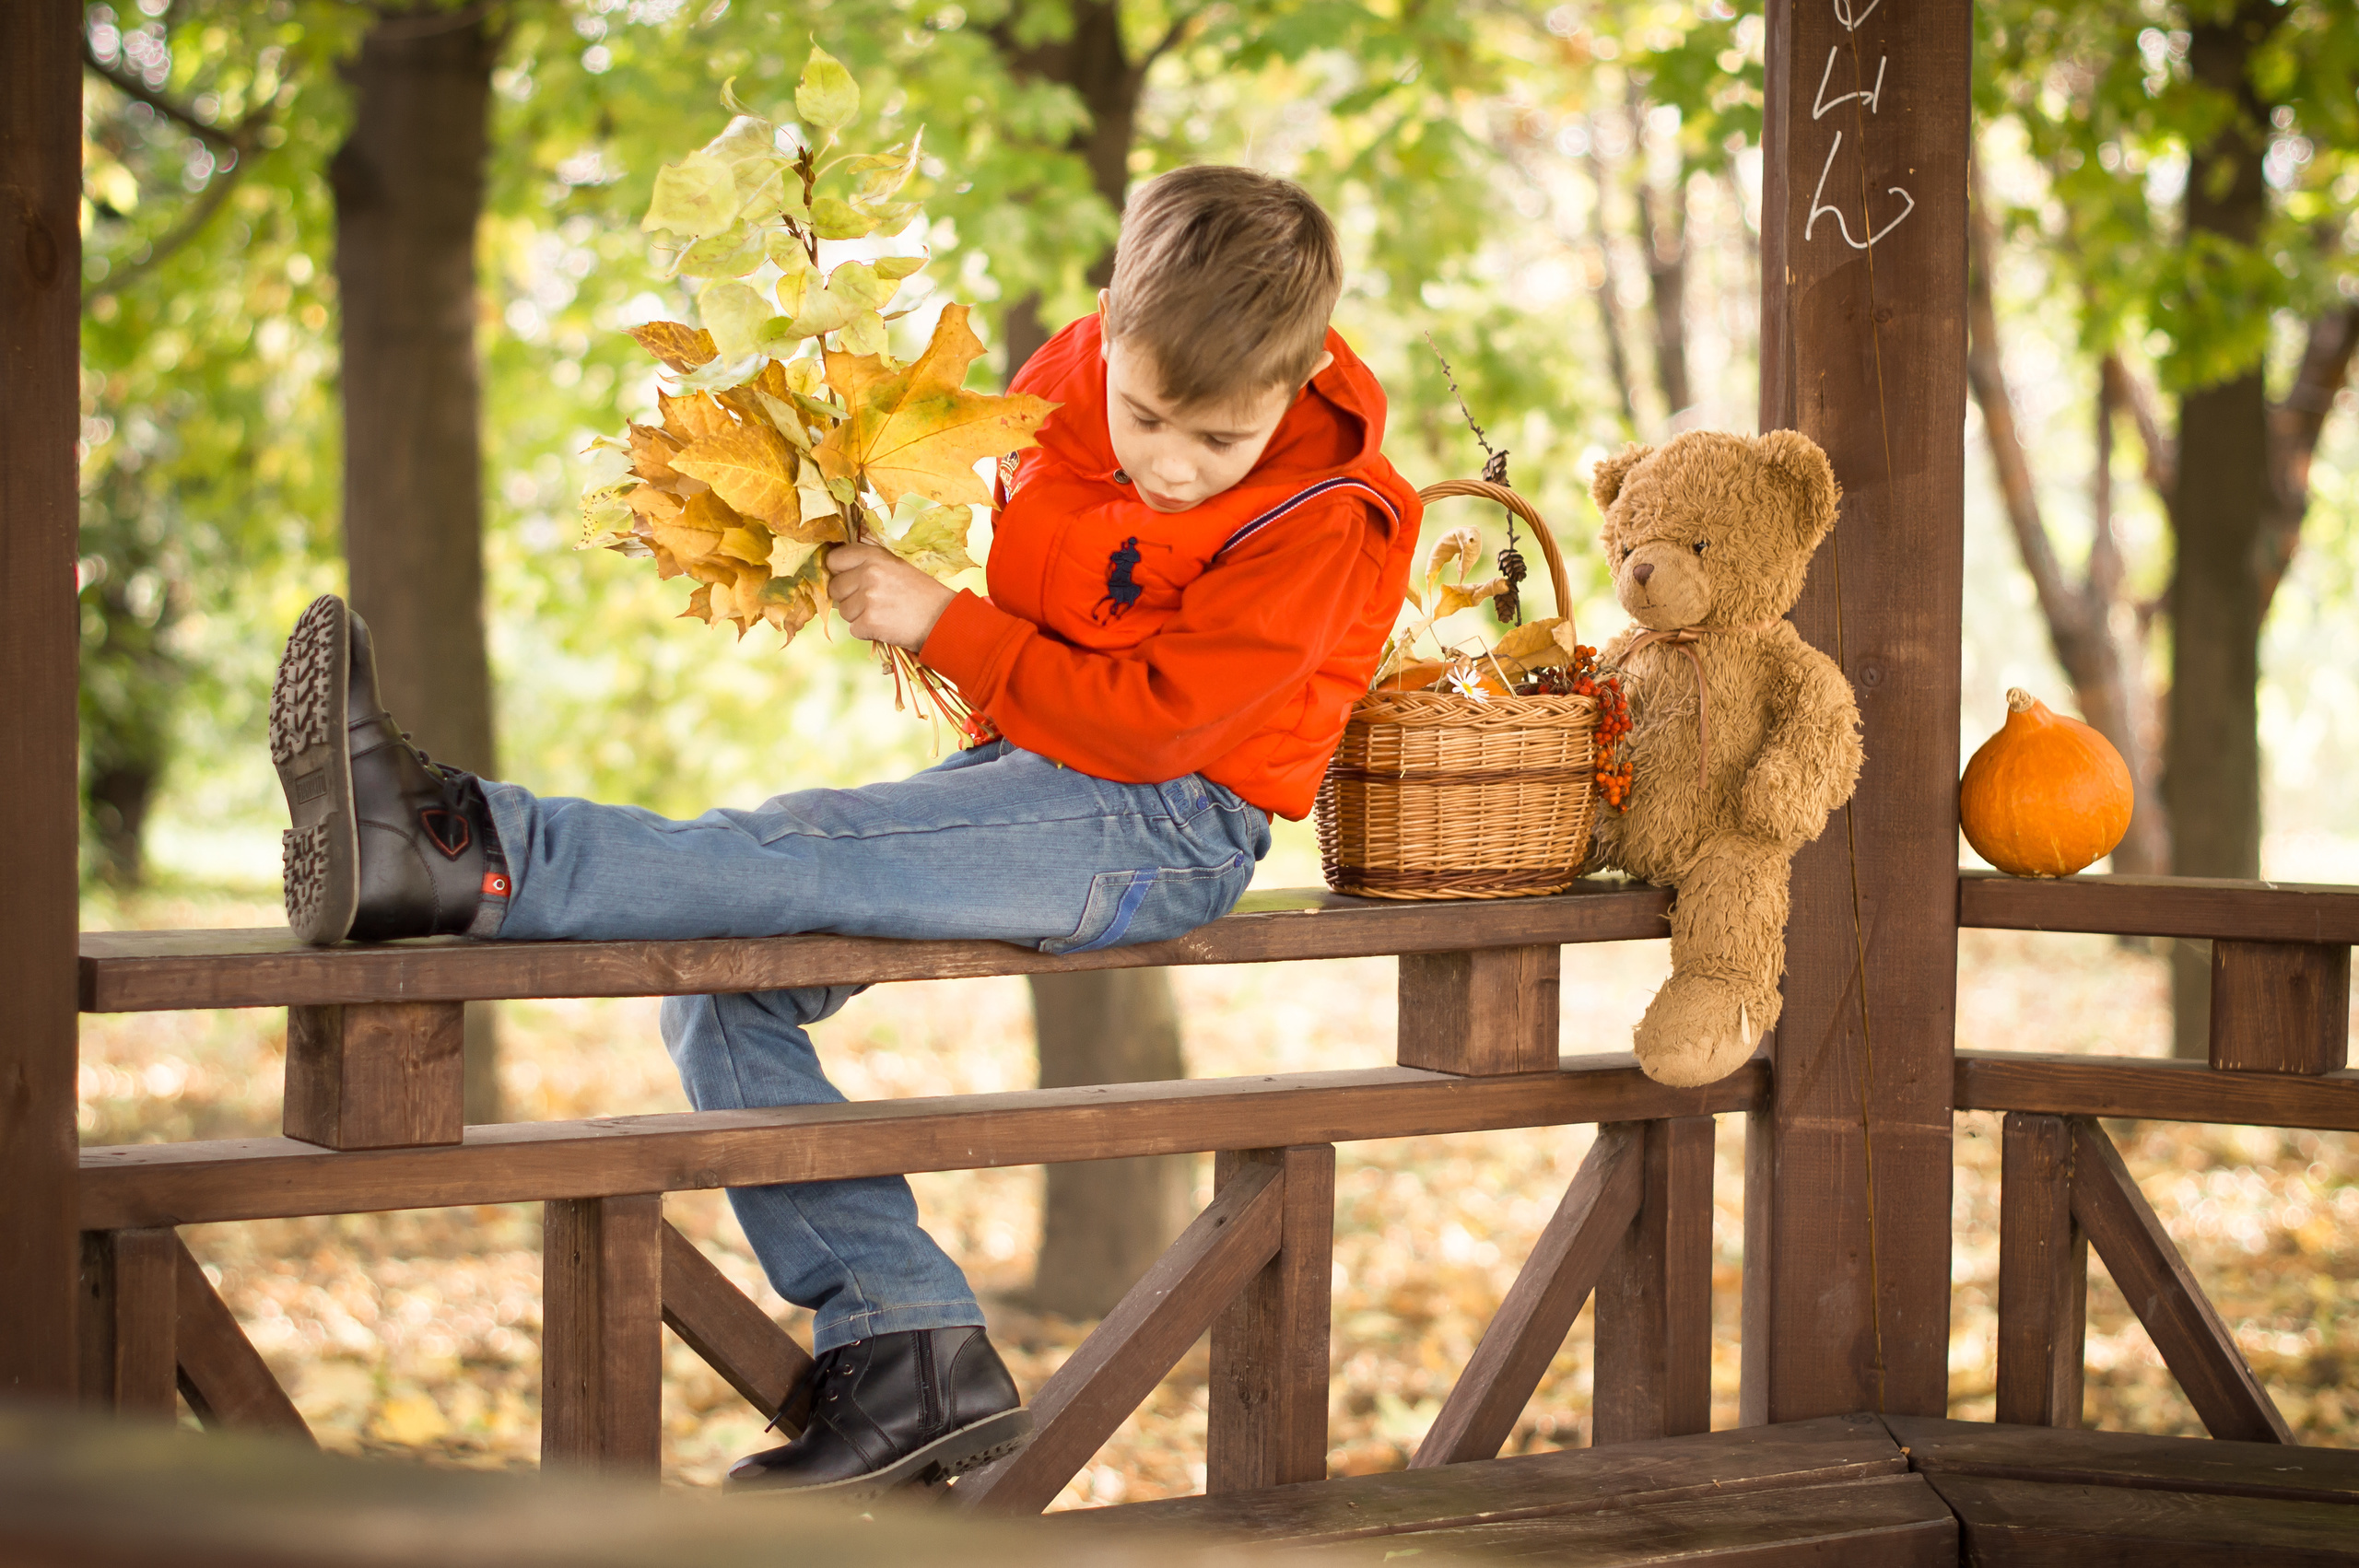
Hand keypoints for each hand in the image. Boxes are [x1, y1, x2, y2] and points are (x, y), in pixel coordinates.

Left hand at [827, 543, 956, 650]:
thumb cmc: (922, 593)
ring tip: (882, 613)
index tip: (849, 579)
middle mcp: (868, 574)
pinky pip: (853, 629)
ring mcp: (868, 598)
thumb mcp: (896, 565)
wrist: (943, 619)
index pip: (834, 559)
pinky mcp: (869, 622)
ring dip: (858, 616)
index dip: (838, 571)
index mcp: (874, 556)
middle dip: (848, 597)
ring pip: (843, 611)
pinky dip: (867, 631)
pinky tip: (885, 626)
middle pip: (835, 588)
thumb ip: (868, 563)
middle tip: (872, 602)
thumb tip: (837, 569)